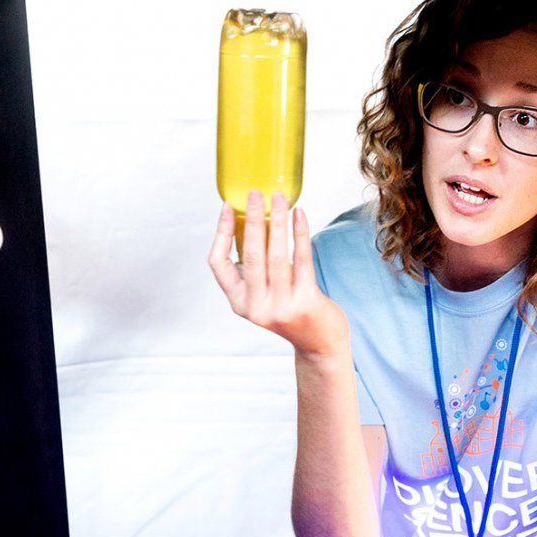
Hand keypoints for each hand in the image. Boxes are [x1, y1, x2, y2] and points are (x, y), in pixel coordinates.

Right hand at [207, 191, 350, 358]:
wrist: (319, 344)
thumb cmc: (291, 310)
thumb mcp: (264, 294)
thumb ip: (255, 268)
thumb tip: (252, 220)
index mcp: (239, 302)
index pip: (217, 263)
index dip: (220, 232)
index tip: (227, 207)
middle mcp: (255, 306)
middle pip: (249, 254)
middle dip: (251, 219)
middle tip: (255, 192)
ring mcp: (280, 306)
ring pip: (275, 255)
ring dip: (277, 221)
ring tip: (279, 198)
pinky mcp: (304, 301)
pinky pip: (301, 259)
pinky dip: (299, 234)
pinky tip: (299, 215)